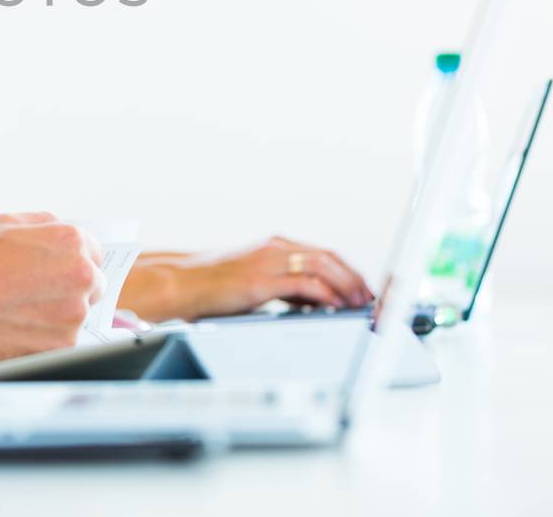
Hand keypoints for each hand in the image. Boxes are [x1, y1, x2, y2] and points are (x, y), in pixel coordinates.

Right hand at [0, 212, 103, 359]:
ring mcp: (75, 312)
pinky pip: (65, 337)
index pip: (95, 252)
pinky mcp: (64, 343)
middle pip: (94, 284)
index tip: (60, 269)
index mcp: (72, 241)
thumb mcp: (8, 222)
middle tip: (40, 291)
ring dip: (60, 312)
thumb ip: (45, 223)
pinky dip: (48, 335)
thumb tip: (63, 231)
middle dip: (72, 287)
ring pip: (79, 313)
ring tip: (25, 308)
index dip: (75, 260)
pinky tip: (23, 325)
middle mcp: (81, 275)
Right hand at [139, 237, 372, 320]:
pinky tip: (335, 307)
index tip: (363, 288)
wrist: (182, 283)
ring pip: (323, 266)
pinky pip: (305, 285)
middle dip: (355, 278)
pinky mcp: (262, 280)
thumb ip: (284, 287)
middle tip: (370, 298)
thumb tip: (313, 302)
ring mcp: (269, 261)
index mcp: (275, 245)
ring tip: (358, 304)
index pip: (324, 254)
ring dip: (347, 286)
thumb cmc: (214, 287)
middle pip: (330, 257)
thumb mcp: (256, 282)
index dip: (349, 271)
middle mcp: (276, 247)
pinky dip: (326, 295)